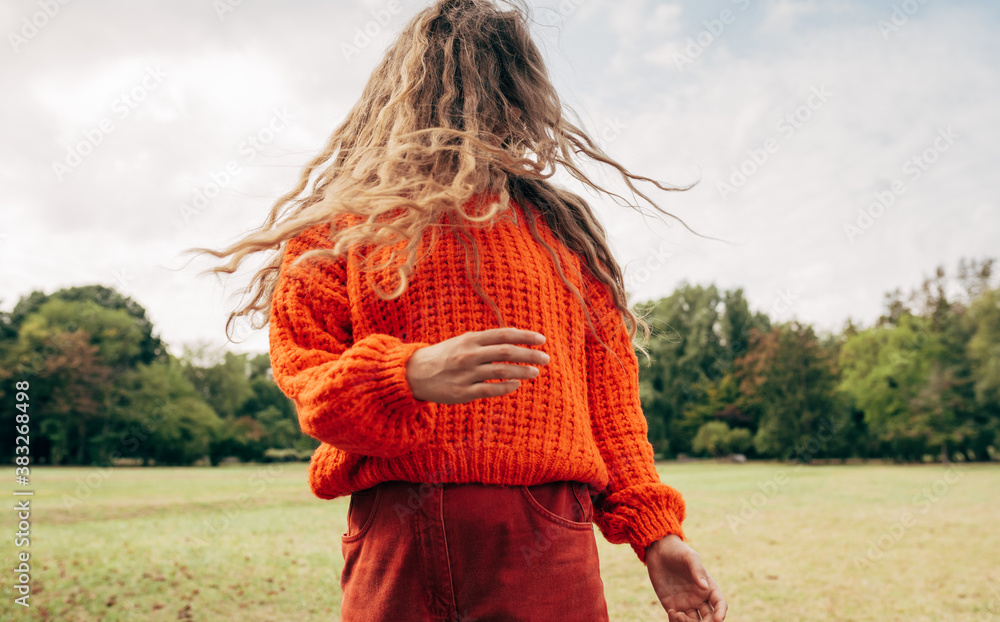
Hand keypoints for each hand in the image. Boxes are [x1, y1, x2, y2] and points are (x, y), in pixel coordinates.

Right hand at [405, 327, 549, 403]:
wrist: (414, 374)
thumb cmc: (445, 356)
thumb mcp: (463, 342)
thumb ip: (486, 342)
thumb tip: (516, 340)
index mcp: (470, 339)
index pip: (503, 334)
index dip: (524, 336)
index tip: (542, 339)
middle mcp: (469, 355)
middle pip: (506, 352)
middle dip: (529, 354)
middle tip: (546, 358)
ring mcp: (466, 374)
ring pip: (501, 371)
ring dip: (522, 371)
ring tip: (536, 372)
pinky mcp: (463, 392)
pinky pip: (490, 390)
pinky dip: (506, 386)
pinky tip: (517, 384)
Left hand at [645, 534, 726, 620]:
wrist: (658, 552)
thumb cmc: (678, 552)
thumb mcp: (689, 557)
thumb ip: (697, 570)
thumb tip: (705, 587)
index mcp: (708, 587)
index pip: (720, 604)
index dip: (721, 612)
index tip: (718, 618)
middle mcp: (699, 598)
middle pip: (709, 618)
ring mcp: (686, 604)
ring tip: (678, 614)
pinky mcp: (672, 606)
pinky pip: (677, 620)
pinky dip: (676, 621)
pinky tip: (672, 612)